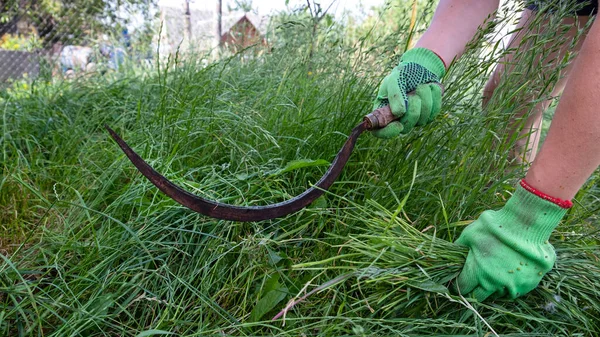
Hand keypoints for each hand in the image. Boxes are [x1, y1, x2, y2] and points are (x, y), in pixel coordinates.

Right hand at [372, 48, 445, 138]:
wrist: (421, 68)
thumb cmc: (403, 74)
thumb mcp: (394, 78)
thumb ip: (394, 94)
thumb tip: (398, 113)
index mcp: (383, 111)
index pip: (379, 132)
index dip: (388, 132)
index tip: (398, 125)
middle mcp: (397, 119)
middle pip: (405, 127)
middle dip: (412, 110)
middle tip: (413, 94)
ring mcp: (414, 119)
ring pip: (422, 120)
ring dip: (424, 99)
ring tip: (421, 86)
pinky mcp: (428, 115)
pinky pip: (434, 112)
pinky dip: (434, 97)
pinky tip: (430, 87)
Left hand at [454, 180, 570, 300]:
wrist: (525, 224)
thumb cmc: (493, 227)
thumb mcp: (470, 234)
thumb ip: (460, 247)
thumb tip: (453, 254)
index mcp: (476, 272)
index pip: (462, 287)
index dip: (458, 284)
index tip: (458, 280)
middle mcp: (493, 283)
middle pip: (478, 296)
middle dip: (473, 290)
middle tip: (473, 282)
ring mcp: (512, 285)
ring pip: (498, 295)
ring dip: (493, 288)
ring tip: (492, 276)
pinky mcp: (527, 284)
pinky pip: (515, 291)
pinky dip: (510, 286)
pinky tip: (508, 275)